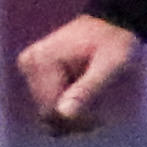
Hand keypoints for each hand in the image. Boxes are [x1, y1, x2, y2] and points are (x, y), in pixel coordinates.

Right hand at [15, 15, 142, 135]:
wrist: (112, 26)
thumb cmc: (116, 42)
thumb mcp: (111, 65)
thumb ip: (88, 89)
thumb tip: (63, 113)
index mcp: (42, 60)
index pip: (51, 110)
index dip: (77, 121)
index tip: (100, 120)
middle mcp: (30, 64)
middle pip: (47, 113)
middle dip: (75, 119)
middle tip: (101, 114)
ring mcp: (30, 69)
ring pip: (49, 112)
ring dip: (73, 115)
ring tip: (96, 104)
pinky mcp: (36, 74)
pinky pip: (50, 104)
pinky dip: (69, 106)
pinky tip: (85, 99)